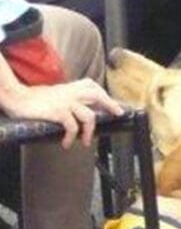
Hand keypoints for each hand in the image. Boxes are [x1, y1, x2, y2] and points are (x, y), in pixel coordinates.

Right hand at [2, 78, 123, 148]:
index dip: (104, 94)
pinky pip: (72, 127)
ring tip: (85, 141)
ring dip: (89, 132)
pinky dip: (72, 137)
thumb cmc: (31, 99)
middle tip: (117, 114)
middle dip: (110, 104)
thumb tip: (77, 109)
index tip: (113, 104)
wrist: (15, 98)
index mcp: (68, 88)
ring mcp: (65, 102)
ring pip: (89, 116)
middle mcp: (69, 93)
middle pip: (97, 95)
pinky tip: (66, 143)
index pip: (91, 85)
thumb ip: (66, 98)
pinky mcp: (58, 112)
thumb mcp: (53, 94)